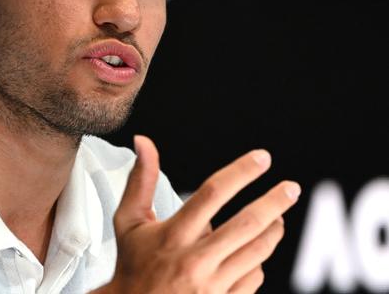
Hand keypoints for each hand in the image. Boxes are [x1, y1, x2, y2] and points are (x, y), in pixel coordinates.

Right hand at [91, 135, 299, 293]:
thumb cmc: (132, 263)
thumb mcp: (129, 221)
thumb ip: (141, 180)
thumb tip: (144, 141)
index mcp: (173, 234)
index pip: (213, 193)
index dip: (241, 172)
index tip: (262, 158)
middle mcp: (195, 260)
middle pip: (247, 223)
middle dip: (274, 202)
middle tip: (292, 187)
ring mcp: (211, 286)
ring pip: (256, 251)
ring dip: (273, 230)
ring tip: (279, 216)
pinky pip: (253, 278)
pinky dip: (258, 260)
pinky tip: (255, 251)